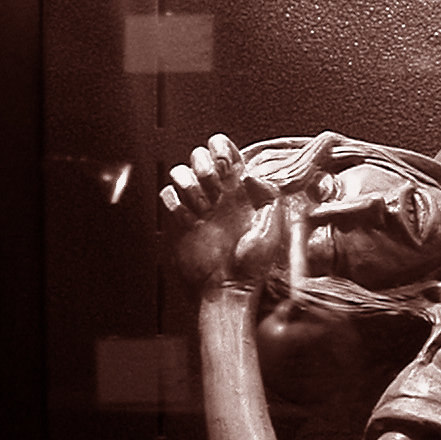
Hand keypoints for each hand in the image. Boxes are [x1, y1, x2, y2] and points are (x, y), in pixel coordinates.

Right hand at [161, 135, 286, 290]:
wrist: (228, 290)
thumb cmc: (252, 267)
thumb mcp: (272, 229)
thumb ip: (269, 196)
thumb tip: (251, 175)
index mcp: (242, 192)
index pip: (227, 152)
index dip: (222, 148)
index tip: (225, 163)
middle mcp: (219, 196)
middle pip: (199, 155)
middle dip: (203, 164)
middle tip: (214, 187)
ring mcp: (199, 207)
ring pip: (180, 172)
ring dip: (188, 184)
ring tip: (202, 207)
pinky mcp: (181, 221)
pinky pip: (167, 195)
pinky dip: (174, 202)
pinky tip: (189, 218)